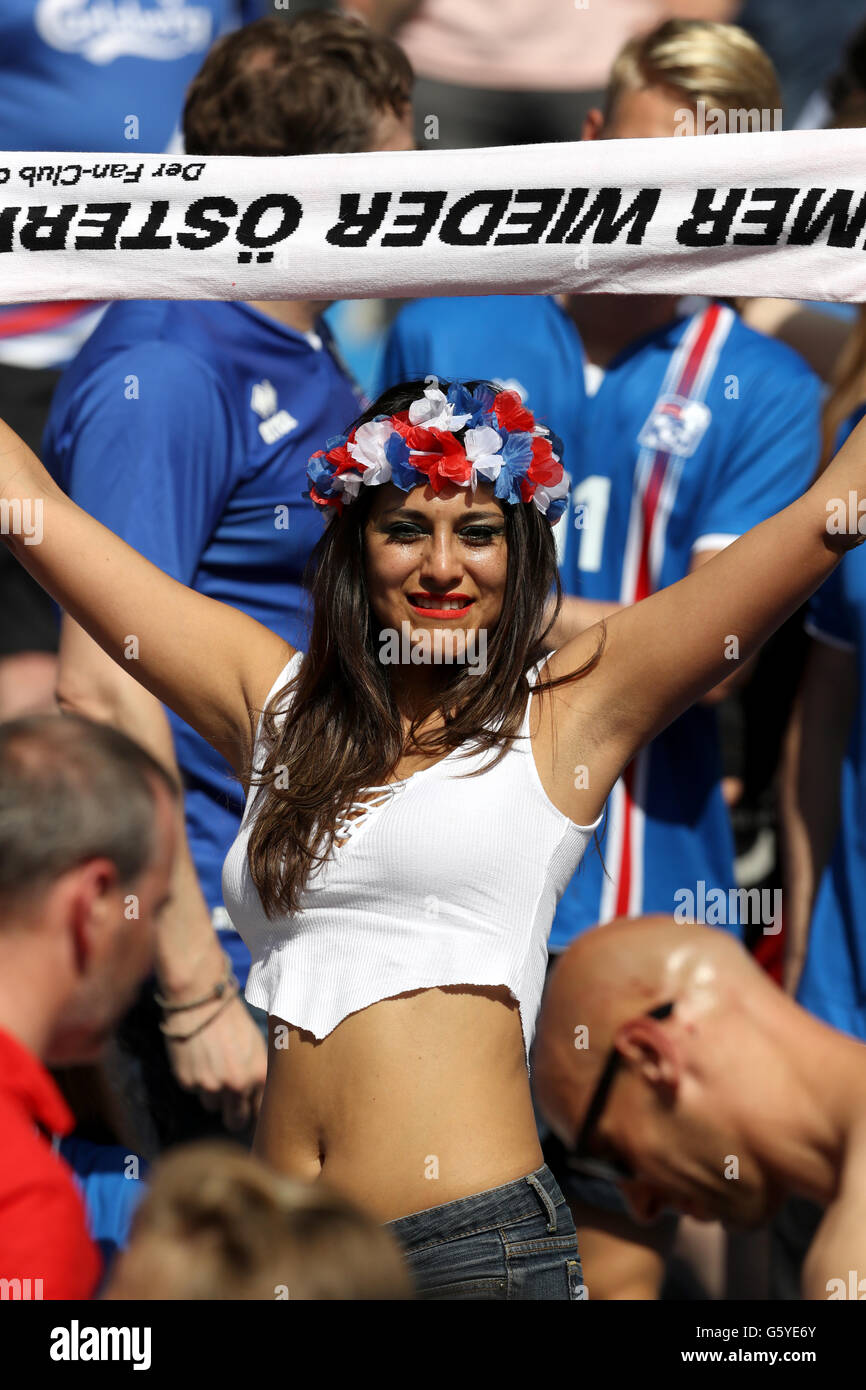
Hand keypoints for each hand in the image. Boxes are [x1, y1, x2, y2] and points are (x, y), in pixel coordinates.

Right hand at [163, 988, 266, 1132]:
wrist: (200, 1000)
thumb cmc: (232, 1018)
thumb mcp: (255, 1044)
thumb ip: (256, 1073)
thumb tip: (256, 1099)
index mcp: (258, 1075)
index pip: (259, 1112)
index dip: (253, 1112)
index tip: (249, 1110)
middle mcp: (236, 1085)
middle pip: (235, 1121)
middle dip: (233, 1114)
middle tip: (230, 1105)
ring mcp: (210, 1086)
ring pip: (211, 1105)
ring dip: (211, 1092)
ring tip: (211, 1064)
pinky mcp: (188, 1082)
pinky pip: (193, 1090)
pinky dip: (194, 1078)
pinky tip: (196, 1057)